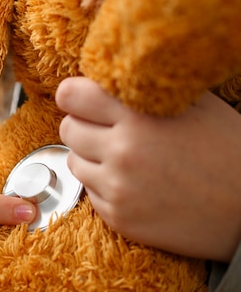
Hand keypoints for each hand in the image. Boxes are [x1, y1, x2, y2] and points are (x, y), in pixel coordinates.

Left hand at [57, 77, 240, 261]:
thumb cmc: (229, 152)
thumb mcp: (196, 105)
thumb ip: (147, 89)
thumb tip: (107, 75)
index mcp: (139, 116)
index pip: (71, 94)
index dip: (75, 96)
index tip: (84, 101)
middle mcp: (122, 151)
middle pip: (67, 128)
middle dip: (83, 125)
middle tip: (107, 130)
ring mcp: (117, 187)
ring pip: (73, 161)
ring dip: (91, 157)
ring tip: (124, 159)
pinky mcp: (117, 217)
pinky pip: (89, 192)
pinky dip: (104, 186)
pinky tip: (134, 184)